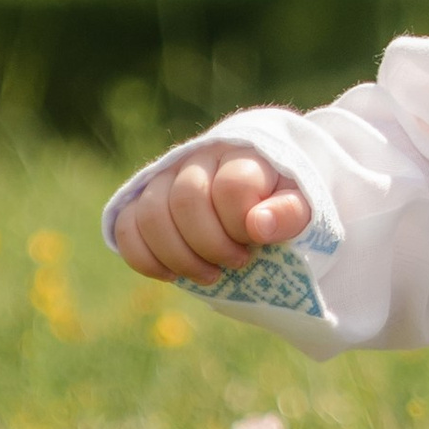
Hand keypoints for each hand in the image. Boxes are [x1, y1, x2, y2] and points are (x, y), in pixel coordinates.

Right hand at [113, 152, 310, 286]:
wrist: (257, 199)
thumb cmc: (280, 203)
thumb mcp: (302, 207)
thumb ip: (289, 212)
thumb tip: (258, 225)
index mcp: (241, 153)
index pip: (231, 185)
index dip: (241, 224)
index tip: (257, 243)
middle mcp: (198, 159)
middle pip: (186, 199)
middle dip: (211, 244)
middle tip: (237, 263)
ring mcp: (166, 178)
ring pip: (152, 214)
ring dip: (180, 257)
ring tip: (210, 275)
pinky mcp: (142, 201)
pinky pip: (126, 227)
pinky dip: (145, 258)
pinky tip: (172, 275)